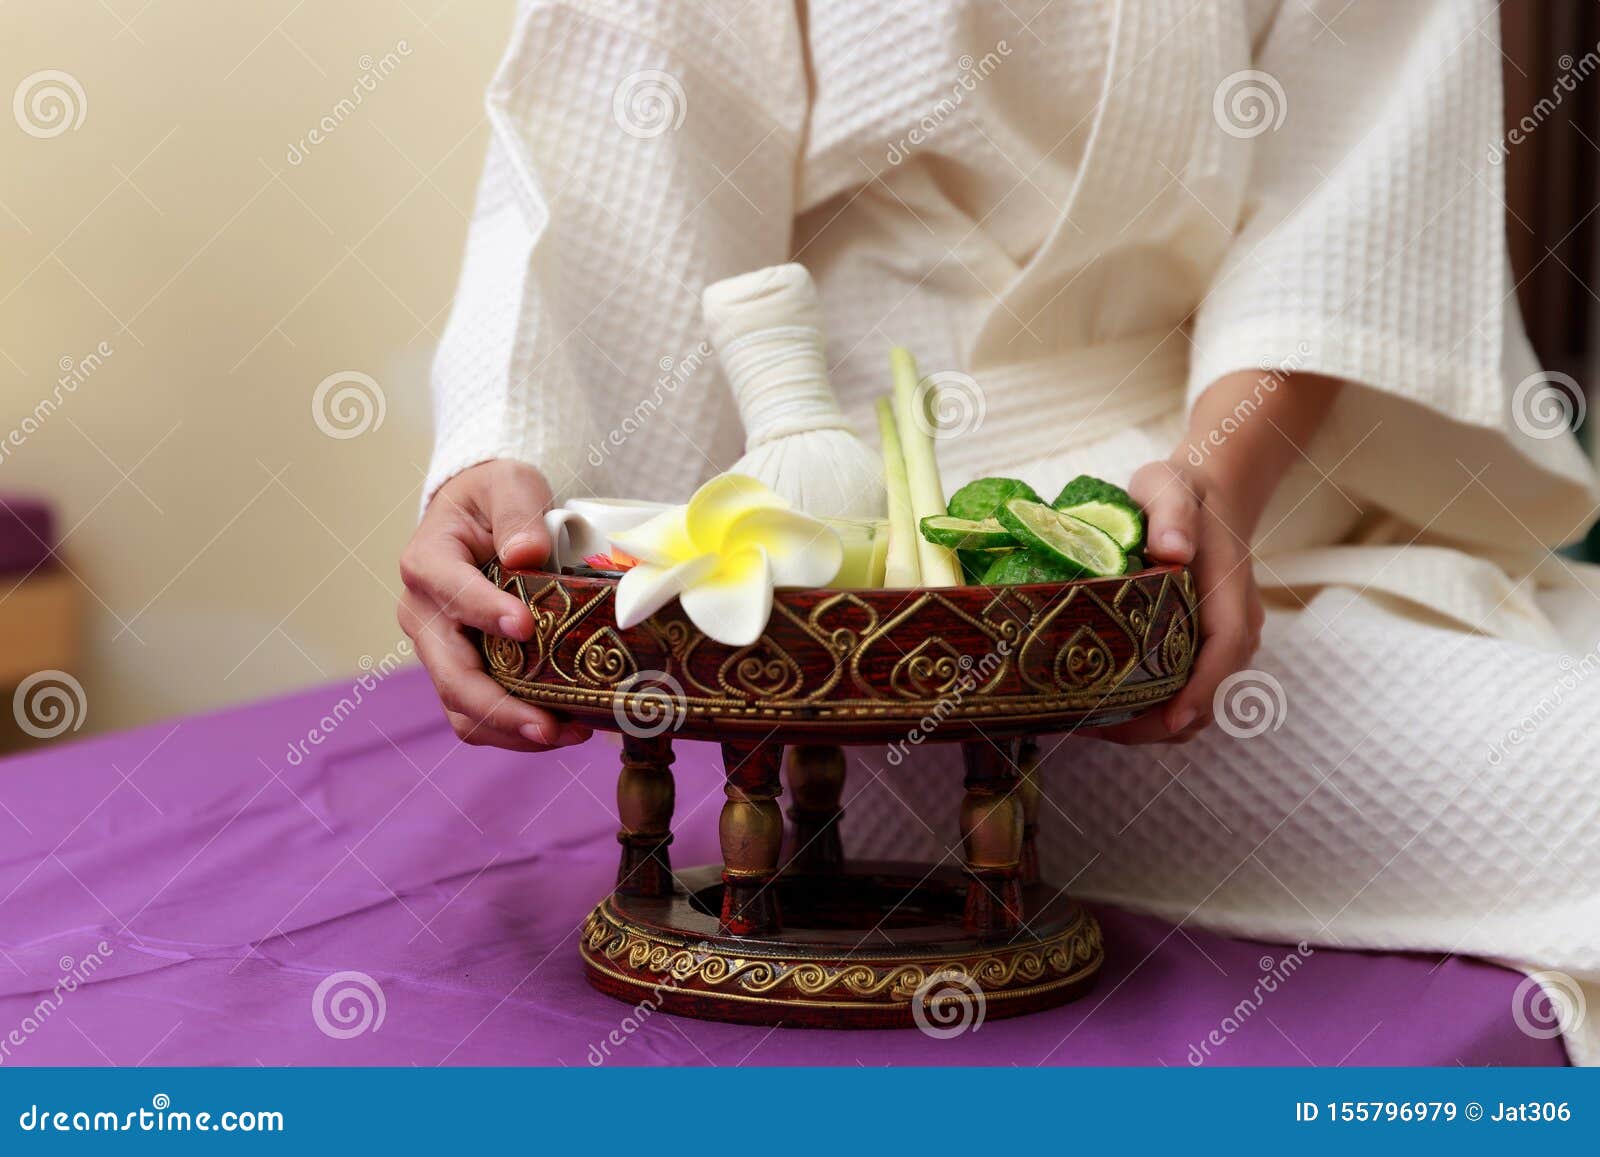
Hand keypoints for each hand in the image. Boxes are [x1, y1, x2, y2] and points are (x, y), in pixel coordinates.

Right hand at [397, 459, 590, 750]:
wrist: (483, 517)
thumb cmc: (496, 498)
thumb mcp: (510, 485)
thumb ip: (518, 513)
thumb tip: (526, 553)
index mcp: (427, 563)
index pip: (450, 593)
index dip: (484, 612)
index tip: (526, 628)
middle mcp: (423, 615)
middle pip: (451, 675)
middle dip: (499, 708)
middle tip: (550, 726)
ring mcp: (440, 650)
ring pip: (462, 708)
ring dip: (512, 730)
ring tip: (568, 733)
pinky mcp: (463, 670)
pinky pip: (481, 713)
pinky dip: (518, 727)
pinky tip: (566, 726)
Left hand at [1082, 458, 1263, 744]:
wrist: (1205, 494)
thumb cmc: (1182, 492)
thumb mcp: (1169, 488)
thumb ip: (1171, 514)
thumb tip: (1172, 549)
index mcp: (1228, 592)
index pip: (1225, 648)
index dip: (1200, 689)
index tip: (1169, 719)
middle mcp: (1233, 625)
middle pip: (1210, 692)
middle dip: (1160, 722)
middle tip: (1098, 727)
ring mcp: (1219, 640)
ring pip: (1198, 701)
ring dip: (1153, 724)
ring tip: (1093, 724)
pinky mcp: (1201, 647)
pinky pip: (1185, 691)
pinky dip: (1153, 711)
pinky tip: (1107, 709)